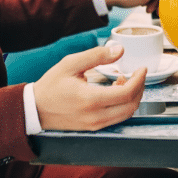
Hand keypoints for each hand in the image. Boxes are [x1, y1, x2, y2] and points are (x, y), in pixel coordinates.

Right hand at [32, 44, 147, 130]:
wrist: (35, 109)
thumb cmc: (51, 86)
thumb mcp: (71, 64)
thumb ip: (96, 56)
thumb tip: (119, 50)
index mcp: (90, 99)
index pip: (127, 93)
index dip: (140, 80)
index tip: (142, 69)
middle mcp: (95, 116)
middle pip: (131, 106)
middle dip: (139, 89)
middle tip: (136, 74)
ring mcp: (95, 125)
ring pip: (126, 114)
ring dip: (132, 98)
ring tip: (123, 81)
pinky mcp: (93, 128)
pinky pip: (117, 118)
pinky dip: (123, 105)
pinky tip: (115, 92)